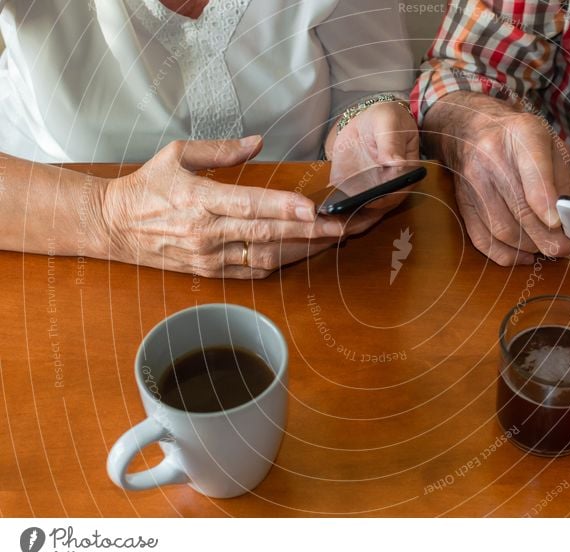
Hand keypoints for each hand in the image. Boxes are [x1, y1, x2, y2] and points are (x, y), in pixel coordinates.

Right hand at [100, 136, 344, 277]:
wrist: (111, 226)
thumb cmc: (145, 187)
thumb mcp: (176, 154)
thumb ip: (220, 150)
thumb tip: (257, 142)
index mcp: (198, 199)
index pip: (248, 204)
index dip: (282, 207)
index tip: (312, 208)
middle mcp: (206, 232)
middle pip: (265, 234)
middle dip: (307, 231)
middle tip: (340, 226)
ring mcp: (208, 256)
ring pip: (264, 257)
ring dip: (300, 250)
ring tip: (330, 240)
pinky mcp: (208, 272)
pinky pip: (251, 273)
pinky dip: (279, 264)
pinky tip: (301, 254)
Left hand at [327, 100, 419, 231]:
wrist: (366, 123)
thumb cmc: (384, 119)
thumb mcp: (388, 123)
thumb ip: (391, 141)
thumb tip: (395, 162)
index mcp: (405, 172)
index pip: (398, 190)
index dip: (384, 198)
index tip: (369, 202)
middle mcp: (390, 187)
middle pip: (378, 207)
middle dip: (361, 215)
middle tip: (343, 215)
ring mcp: (371, 191)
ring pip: (361, 211)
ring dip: (345, 217)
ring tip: (328, 217)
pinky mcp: (354, 191)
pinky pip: (344, 203)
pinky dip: (333, 209)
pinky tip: (319, 210)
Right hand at [422, 91, 569, 264]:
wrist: (470, 128)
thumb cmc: (517, 137)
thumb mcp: (549, 143)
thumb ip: (562, 177)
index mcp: (522, 135)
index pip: (533, 172)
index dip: (545, 203)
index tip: (559, 224)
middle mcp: (492, 158)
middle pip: (520, 210)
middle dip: (549, 238)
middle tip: (569, 250)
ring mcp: (474, 183)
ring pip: (503, 230)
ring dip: (531, 248)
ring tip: (551, 250)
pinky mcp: (463, 204)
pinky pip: (483, 240)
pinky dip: (507, 255)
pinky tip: (525, 255)